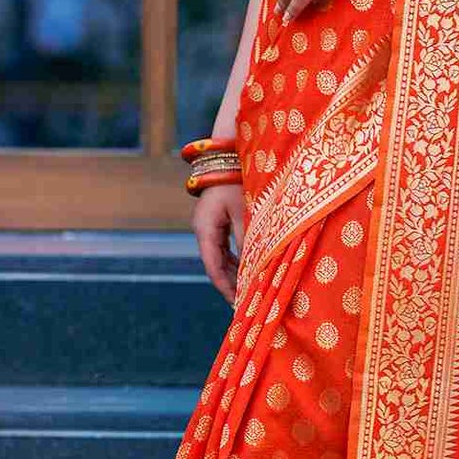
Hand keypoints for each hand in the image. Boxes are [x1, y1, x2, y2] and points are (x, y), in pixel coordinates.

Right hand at [190, 181, 243, 305]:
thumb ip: (248, 241)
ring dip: (234, 273)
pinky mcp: (218, 219)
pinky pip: (226, 246)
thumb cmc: (239, 180)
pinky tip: (248, 271)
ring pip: (221, 256)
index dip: (226, 288)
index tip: (238, 305)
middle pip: (215, 264)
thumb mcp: (246, 213)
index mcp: (205, 229)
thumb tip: (254, 270)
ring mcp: (210, 224)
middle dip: (231, 285)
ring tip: (249, 292)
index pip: (214, 267)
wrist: (231, 153)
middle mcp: (203, 229)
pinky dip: (237, 259)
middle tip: (247, 304)